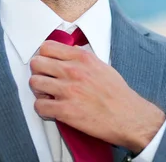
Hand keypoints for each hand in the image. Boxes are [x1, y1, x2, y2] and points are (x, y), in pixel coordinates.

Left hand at [29, 40, 165, 153]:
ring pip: (34, 83)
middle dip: (38, 72)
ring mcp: (68, 91)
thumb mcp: (102, 66)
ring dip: (39, 90)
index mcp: (82, 58)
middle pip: (36, 63)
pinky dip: (42, 108)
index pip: (47, 47)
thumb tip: (68, 50)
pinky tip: (51, 109)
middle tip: (46, 80)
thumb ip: (82, 57)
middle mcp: (73, 71)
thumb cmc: (118, 94)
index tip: (47, 64)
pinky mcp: (65, 111)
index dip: (44, 56)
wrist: (130, 118)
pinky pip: (39, 105)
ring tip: (48, 95)